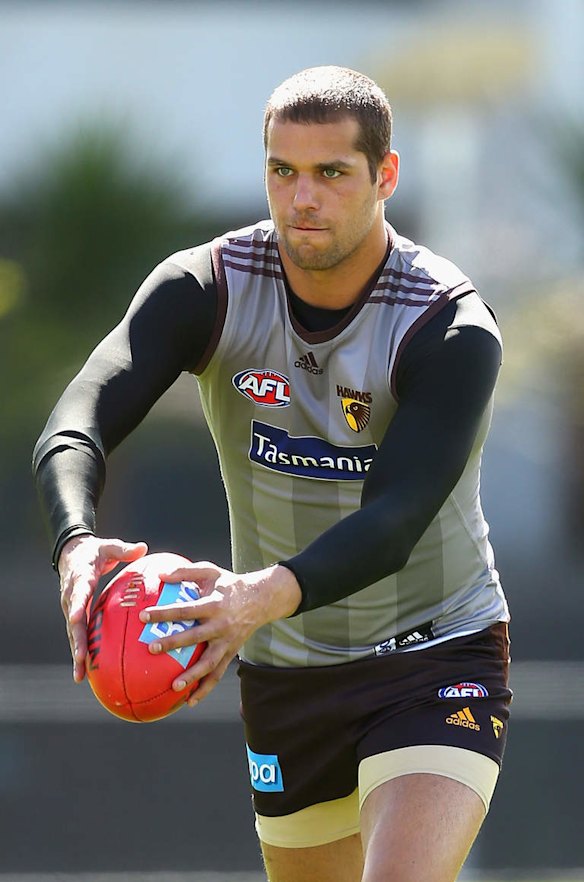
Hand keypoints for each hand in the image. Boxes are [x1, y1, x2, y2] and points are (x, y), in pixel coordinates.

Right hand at [57, 535, 147, 681]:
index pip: (78, 595)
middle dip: (76, 642)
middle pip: (73, 623)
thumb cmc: (94, 551)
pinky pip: (79, 635)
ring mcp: (71, 608)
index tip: (78, 620)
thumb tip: (142, 547)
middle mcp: (71, 597)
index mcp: (79, 580)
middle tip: (81, 660)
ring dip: (76, 654)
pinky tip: (88, 672)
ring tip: (81, 676)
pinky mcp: (74, 616)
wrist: (71, 555)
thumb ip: (123, 549)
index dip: (77, 608)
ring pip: (73, 634)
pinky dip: (82, 653)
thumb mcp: (107, 546)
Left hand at [139, 561, 300, 705]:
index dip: (165, 613)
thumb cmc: (229, 584)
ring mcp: (227, 642)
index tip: (143, 616)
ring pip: (209, 663)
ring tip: (174, 687)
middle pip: (195, 637)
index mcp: (214, 604)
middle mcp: (221, 625)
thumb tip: (159, 575)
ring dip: (192, 676)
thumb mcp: (210, 571)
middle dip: (174, 643)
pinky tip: (189, 701)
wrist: (261, 599)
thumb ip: (185, 572)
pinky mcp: (230, 654)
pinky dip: (205, 689)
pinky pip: (217, 675)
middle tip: (152, 648)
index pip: (186, 610)